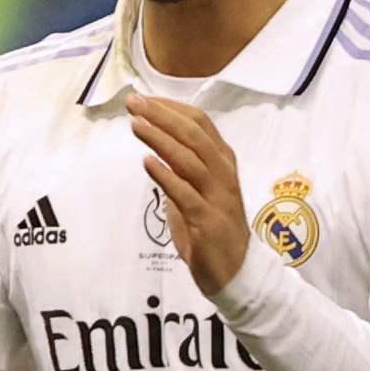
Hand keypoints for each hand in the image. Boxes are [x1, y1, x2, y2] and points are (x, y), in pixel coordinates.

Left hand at [126, 92, 247, 295]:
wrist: (235, 272)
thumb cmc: (213, 229)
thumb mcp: (199, 190)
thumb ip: (182, 169)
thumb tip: (155, 147)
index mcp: (223, 162)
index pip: (200, 123)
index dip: (172, 108)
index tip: (145, 99)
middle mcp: (223, 174)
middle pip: (194, 135)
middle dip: (162, 116)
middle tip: (134, 103)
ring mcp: (218, 197)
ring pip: (190, 159)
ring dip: (161, 140)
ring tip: (136, 125)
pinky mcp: (208, 221)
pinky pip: (185, 194)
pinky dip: (166, 176)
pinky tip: (147, 162)